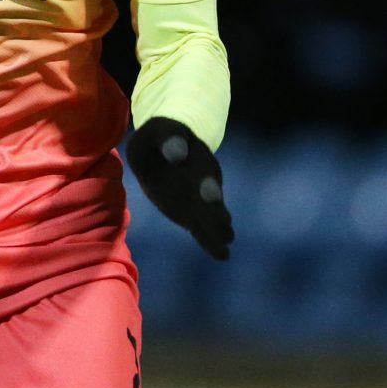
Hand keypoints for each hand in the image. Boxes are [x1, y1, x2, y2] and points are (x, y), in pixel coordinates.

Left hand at [125, 117, 233, 259]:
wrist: (164, 147)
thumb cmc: (161, 137)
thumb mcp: (160, 133)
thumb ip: (169, 140)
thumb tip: (176, 154)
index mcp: (198, 158)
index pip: (202, 170)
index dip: (205, 182)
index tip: (211, 195)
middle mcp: (204, 179)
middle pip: (210, 195)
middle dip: (214, 209)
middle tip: (223, 222)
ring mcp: (201, 198)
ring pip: (210, 215)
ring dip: (216, 227)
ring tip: (226, 240)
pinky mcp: (193, 213)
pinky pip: (203, 229)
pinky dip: (211, 241)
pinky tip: (222, 254)